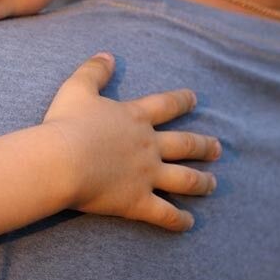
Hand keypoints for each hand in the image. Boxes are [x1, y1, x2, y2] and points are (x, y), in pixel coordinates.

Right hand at [42, 52, 219, 231]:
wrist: (62, 160)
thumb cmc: (66, 123)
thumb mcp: (76, 88)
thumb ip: (94, 70)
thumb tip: (108, 55)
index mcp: (134, 117)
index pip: (165, 105)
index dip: (181, 100)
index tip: (194, 98)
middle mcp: (148, 146)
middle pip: (184, 144)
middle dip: (203, 145)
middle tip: (217, 147)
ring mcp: (146, 175)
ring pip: (184, 179)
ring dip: (201, 182)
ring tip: (213, 184)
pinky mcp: (138, 202)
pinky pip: (165, 214)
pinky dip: (178, 220)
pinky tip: (189, 223)